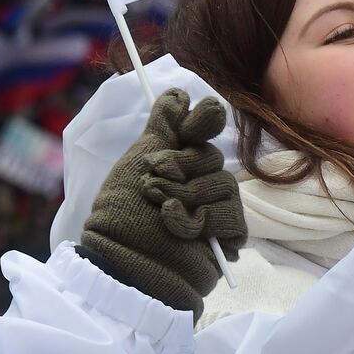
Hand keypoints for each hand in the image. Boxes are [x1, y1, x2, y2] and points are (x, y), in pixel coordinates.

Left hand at [77, 88, 245, 319]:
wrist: (126, 260)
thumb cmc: (123, 213)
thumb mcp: (137, 161)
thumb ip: (163, 126)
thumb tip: (179, 92)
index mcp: (181, 159)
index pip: (207, 128)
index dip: (202, 122)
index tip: (186, 129)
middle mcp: (201, 180)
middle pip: (213, 157)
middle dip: (181, 168)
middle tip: (152, 182)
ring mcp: (217, 208)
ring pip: (222, 186)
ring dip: (185, 196)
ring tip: (160, 210)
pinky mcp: (228, 235)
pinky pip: (231, 216)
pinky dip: (199, 221)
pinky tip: (176, 228)